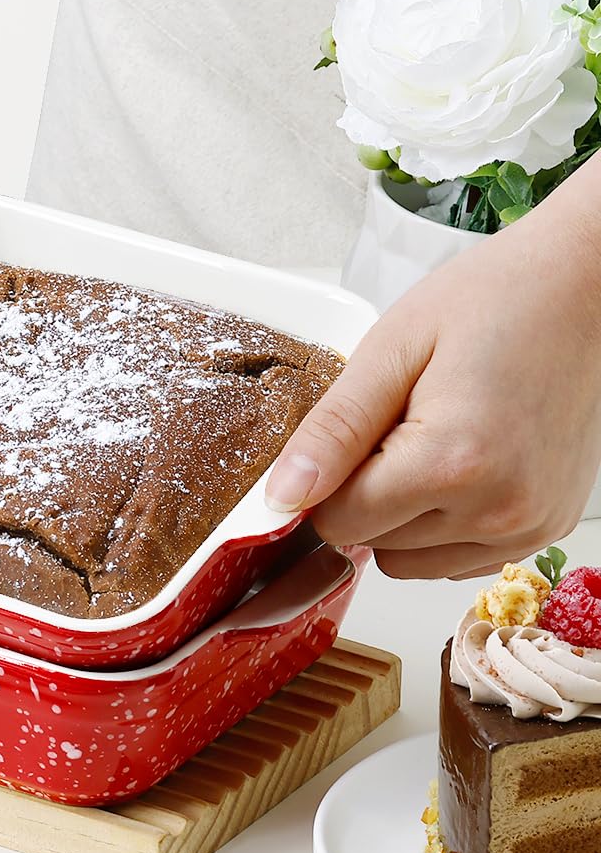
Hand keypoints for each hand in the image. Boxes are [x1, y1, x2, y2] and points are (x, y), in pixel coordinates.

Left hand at [266, 192, 600, 578]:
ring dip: (400, 515)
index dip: (323, 481)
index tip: (345, 436)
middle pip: (371, 543)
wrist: (582, 290)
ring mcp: (529, 526)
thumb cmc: (492, 301)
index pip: (338, 522)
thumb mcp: (390, 350)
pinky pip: (457, 558)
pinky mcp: (546, 527)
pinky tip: (459, 462)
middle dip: (363, 491)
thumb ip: (333, 431)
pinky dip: (440, 523)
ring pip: (411, 561)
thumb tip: (281, 497)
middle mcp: (500, 509)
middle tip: (398, 423)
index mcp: (454, 463)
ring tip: (430, 439)